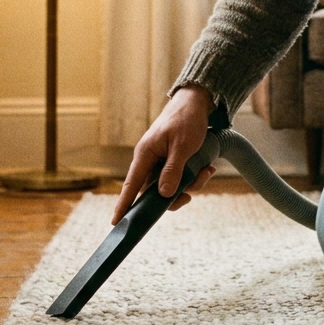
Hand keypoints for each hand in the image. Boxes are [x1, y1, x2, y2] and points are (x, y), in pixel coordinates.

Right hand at [112, 86, 217, 223]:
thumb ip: (173, 170)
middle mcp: (150, 161)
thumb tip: (164, 195)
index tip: (116, 222)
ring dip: (191, 184)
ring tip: (206, 171)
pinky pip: (181, 179)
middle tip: (190, 196)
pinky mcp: (173, 162)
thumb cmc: (186, 119)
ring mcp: (162, 162)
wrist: (197, 102)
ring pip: (172, 187)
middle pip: (155, 192)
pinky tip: (207, 168)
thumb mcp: (182, 146)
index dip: (124, 205)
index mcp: (145, 154)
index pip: (131, 185)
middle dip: (176, 196)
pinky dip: (195, 177)